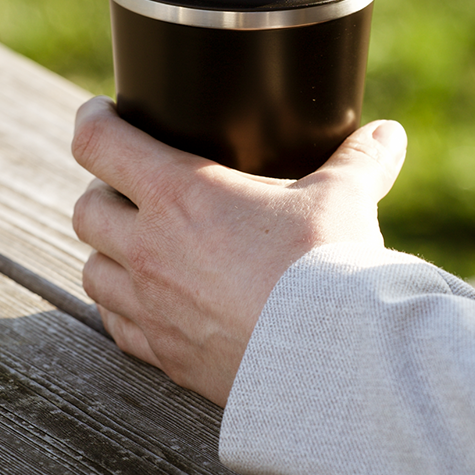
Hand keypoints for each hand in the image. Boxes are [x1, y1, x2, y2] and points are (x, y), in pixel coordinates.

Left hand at [70, 96, 406, 405]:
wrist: (332, 361)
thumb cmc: (329, 267)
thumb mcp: (345, 198)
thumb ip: (360, 160)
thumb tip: (389, 135)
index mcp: (179, 194)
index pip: (100, 144)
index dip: (92, 121)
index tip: (99, 113)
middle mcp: (150, 249)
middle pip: (86, 210)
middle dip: (100, 190)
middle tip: (125, 185)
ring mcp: (152, 307)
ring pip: (91, 271)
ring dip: (104, 251)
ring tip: (132, 243)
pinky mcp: (166, 356)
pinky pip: (117, 325)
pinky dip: (121, 307)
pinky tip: (147, 302)